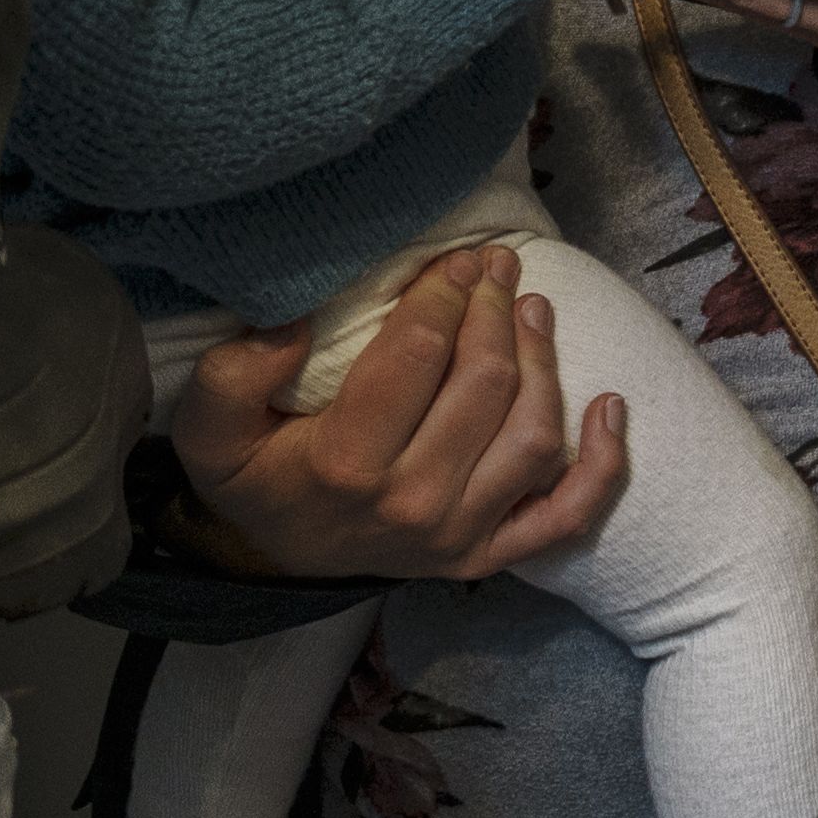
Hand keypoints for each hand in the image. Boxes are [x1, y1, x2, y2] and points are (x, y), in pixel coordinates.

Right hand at [178, 245, 635, 581]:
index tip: (458, 259)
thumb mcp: (208, 429)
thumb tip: (294, 322)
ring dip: (545, 363)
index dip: (446, 294)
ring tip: (534, 308)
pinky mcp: (487, 555)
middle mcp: (412, 504)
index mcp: (345, 462)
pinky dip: (602, 466)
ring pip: (533, 437)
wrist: (271, 558)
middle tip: (499, 266)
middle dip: (497, 311)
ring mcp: (458, 535)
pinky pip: (566, 516)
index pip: (418, 355)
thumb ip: (233, 374)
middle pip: (485, 387)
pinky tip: (609, 407)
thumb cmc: (251, 477)